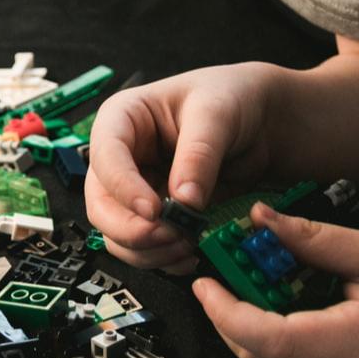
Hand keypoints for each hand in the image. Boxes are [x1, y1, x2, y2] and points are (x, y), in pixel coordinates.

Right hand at [85, 63, 282, 271]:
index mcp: (122, 119)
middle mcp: (121, 158)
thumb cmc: (229, 98)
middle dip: (132, 230)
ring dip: (149, 250)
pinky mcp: (155, 215)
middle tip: (171, 236)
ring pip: (117, 235)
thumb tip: (184, 200)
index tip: (153, 210)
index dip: (123, 187)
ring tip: (188, 244)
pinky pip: (144, 248)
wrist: (258, 121)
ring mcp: (135, 190)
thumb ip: (199, 154)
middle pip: (101, 205)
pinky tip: (189, 254)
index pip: (105, 157)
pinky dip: (163, 259)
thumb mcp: (216, 114)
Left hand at [193, 203, 358, 357]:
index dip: (226, 312)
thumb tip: (260, 220)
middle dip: (228, 318)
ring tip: (248, 283)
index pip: (268, 340)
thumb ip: (316, 239)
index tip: (205, 282)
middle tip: (218, 276)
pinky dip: (275, 341)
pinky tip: (281, 306)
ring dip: (249, 328)